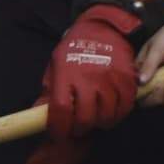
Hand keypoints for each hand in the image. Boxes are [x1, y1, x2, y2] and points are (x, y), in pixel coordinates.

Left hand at [44, 3, 143, 132]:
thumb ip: (49, 91)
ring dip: (101, 122)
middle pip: (86, 117)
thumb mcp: (56, 67)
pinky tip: (113, 110)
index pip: (61, 109)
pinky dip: (120, 112)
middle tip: (79, 127)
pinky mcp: (126, 78)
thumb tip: (37, 115)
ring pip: (108, 115)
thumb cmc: (75, 50)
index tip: (59, 134)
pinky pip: (126, 105)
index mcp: (66, 74)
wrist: (103, 29)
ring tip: (97, 119)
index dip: (59, 127)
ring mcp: (109, 78)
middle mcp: (88, 77)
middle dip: (81, 129)